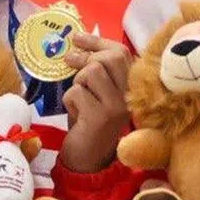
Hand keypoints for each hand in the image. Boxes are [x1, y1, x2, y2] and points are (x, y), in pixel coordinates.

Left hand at [58, 33, 130, 172]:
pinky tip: (75, 115)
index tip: (76, 38)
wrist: (88, 160)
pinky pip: (76, 93)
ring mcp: (117, 107)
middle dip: (85, 59)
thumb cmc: (89, 123)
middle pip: (109, 58)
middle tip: (70, 64)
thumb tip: (77, 43)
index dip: (97, 42)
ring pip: (92, 72)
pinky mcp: (100, 118)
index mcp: (131, 87)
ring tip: (78, 99)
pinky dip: (68, 101)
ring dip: (77, 83)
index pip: (120, 52)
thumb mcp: (96, 93)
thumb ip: (95, 71)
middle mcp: (130, 96)